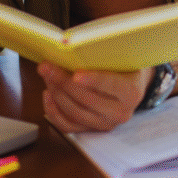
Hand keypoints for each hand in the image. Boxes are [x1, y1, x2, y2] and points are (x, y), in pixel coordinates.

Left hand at [37, 62, 154, 132]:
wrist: (130, 83)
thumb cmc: (122, 65)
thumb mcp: (120, 57)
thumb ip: (102, 54)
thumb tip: (73, 47)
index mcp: (131, 91)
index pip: (112, 85)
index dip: (93, 80)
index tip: (76, 74)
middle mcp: (120, 112)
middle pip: (88, 100)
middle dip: (63, 82)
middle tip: (47, 67)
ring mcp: (105, 123)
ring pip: (75, 113)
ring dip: (56, 93)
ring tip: (46, 75)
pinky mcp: (91, 129)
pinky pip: (68, 125)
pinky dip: (54, 111)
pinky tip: (47, 94)